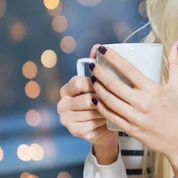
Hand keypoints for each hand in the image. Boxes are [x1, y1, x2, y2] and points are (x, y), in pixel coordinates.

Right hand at [57, 45, 118, 163]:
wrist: (106, 126)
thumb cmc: (105, 100)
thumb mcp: (101, 83)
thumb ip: (97, 65)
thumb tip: (97, 47)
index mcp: (67, 88)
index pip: (79, 82)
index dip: (95, 83)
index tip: (106, 84)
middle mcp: (62, 103)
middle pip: (86, 99)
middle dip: (103, 99)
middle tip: (114, 99)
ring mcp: (66, 118)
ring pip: (91, 112)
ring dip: (106, 110)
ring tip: (114, 109)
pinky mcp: (73, 131)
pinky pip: (92, 124)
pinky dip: (102, 122)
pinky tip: (108, 120)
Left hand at [91, 41, 177, 177]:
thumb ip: (175, 64)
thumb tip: (175, 44)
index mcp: (153, 90)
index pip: (129, 70)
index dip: (113, 58)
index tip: (103, 50)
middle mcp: (142, 103)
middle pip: (114, 85)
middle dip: (99, 73)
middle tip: (92, 65)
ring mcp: (135, 118)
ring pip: (109, 101)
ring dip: (98, 89)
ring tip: (92, 79)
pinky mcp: (131, 130)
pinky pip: (111, 116)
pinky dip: (101, 106)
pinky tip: (95, 99)